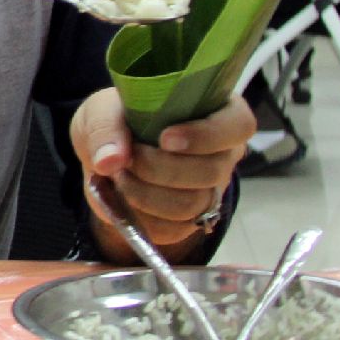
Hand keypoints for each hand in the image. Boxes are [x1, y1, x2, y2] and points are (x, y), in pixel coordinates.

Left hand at [70, 88, 249, 256]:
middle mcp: (222, 153)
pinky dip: (141, 216)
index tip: (165, 139)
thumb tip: (110, 161)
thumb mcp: (101, 110)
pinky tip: (124, 196)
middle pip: (211, 171)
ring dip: (147, 194)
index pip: (238, 125)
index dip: (206, 135)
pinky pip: (173, 229)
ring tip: (120, 175)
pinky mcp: (189, 220)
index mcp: (217, 112)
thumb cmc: (115, 121)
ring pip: (192, 203)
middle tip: (128, 158)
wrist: (103, 155)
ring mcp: (210, 189)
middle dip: (160, 168)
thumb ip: (106, 128)